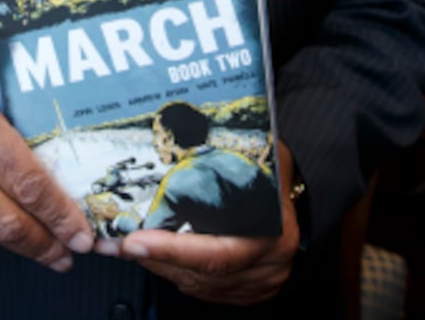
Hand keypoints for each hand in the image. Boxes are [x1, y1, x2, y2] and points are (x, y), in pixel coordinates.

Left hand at [118, 141, 299, 304]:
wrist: (308, 203)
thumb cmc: (279, 175)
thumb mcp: (267, 156)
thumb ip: (237, 153)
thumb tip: (190, 131)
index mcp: (275, 234)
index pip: (217, 253)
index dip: (172, 250)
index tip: (136, 241)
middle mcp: (268, 267)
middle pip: (200, 273)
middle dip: (153, 258)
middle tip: (116, 242)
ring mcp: (257, 285)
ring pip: (196, 285)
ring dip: (158, 266)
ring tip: (126, 245)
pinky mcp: (245, 293)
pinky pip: (202, 290)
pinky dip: (175, 272)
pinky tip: (154, 256)